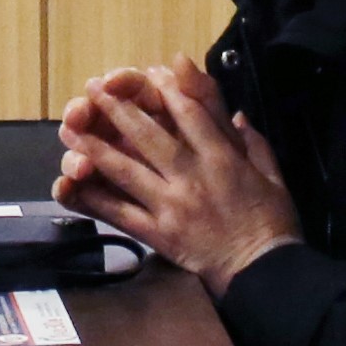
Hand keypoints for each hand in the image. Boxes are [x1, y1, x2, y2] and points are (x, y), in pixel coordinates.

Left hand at [55, 64, 301, 290]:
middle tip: (93, 88)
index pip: (189, 114)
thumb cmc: (273, 224)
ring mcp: (171, 206)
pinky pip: (121, 213)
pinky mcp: (159, 234)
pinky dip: (95, 198)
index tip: (150, 72)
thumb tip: (235, 116)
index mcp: (223, 159)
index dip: (166, 89)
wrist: (264, 273)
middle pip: (149, 135)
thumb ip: (253, 143)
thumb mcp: (273, 176)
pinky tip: (73, 184)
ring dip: (96, 146)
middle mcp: (192, 177)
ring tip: (72, 128)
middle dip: (118, 108)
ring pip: (127, 170)